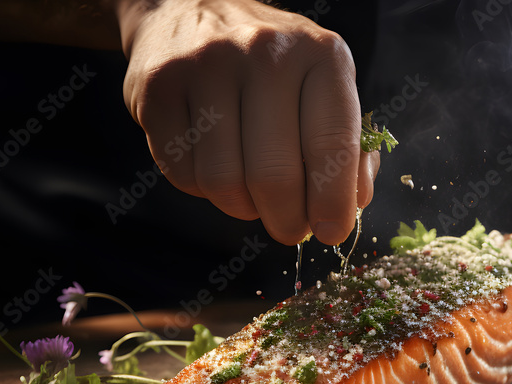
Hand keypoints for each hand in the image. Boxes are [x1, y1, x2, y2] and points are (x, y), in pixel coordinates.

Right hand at [114, 0, 378, 244]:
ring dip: (241, 207)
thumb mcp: (324, 88)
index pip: (332, 145)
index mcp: (322, 56)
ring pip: (224, 182)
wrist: (189, 9)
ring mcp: (206, 66)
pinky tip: (213, 164)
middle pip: (274, 176)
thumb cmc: (273, 69)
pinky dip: (201, 189)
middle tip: (289, 229)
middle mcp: (265, 53)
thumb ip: (349, 147)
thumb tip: (354, 203)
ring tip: (250, 193)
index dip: (333, 203)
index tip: (332, 232)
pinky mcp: (157, 88)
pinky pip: (182, 173)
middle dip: (286, 220)